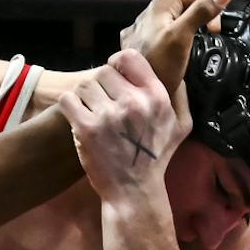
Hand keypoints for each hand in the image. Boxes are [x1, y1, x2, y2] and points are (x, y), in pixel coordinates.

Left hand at [57, 50, 184, 201]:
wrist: (134, 192)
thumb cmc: (156, 159)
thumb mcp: (181, 126)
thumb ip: (180, 96)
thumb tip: (177, 71)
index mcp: (156, 97)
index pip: (129, 57)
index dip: (117, 63)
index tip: (114, 77)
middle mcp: (134, 102)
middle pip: (103, 71)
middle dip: (100, 86)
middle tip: (101, 104)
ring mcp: (109, 115)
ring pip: (84, 85)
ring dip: (84, 98)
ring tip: (91, 113)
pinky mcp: (87, 129)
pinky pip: (68, 100)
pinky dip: (69, 107)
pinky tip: (77, 118)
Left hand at [120, 0, 230, 96]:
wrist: (136, 94)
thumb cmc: (155, 67)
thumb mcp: (182, 36)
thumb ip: (202, 12)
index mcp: (162, 2)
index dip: (210, 6)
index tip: (212, 30)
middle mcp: (151, 12)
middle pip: (187, 5)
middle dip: (200, 19)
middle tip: (204, 40)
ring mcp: (146, 29)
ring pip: (176, 21)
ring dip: (188, 32)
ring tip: (189, 50)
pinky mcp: (144, 45)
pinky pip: (166, 36)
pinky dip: (175, 43)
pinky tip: (175, 56)